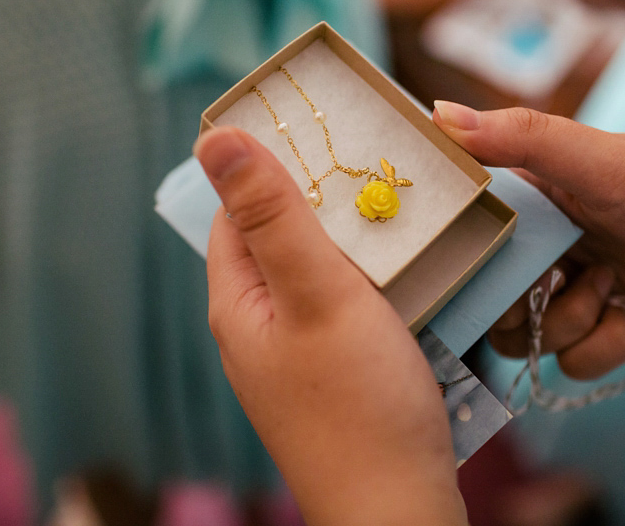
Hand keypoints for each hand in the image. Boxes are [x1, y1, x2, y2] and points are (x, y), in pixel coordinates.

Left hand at [195, 127, 466, 525]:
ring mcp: (296, 355)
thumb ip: (273, 215)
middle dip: (325, 203)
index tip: (325, 136)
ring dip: (356, 243)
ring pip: (319, 273)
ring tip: (402, 217)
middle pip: (281, 239)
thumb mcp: (317, 293)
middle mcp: (258, 328)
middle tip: (378, 174)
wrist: (397, 508)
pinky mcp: (334, 375)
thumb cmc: (358, 403)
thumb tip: (214, 139)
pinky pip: (346, 307)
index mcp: (239, 302)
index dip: (273, 167)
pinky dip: (373, 282)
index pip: (238, 211)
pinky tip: (410, 276)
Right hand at [433, 102, 624, 377]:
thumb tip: (438, 113)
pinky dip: (604, 347)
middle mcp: (547, 246)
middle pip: (489, 298)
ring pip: (529, 337)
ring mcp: (576, 291)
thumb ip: (521, 138)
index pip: (466, 232)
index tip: (477, 264)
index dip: (461, 255)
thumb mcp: (600, 160)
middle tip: (553, 284)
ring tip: (610, 290)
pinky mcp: (607, 328)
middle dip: (519, 303)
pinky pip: (574, 362)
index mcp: (533, 199)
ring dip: (568, 324)